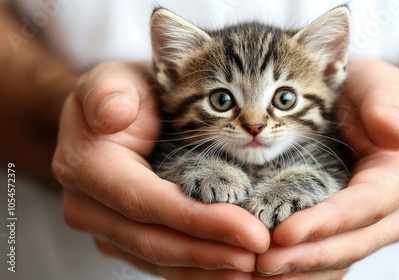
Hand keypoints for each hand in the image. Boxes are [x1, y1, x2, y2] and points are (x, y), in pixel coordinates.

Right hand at [52, 61, 269, 278]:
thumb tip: (112, 114)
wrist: (111, 118)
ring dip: (209, 266)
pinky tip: (231, 267)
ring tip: (255, 266)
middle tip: (262, 253)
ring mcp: (107, 228)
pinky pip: (163, 261)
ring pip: (160, 260)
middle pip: (156, 242)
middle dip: (212, 251)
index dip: (201, 222)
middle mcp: (90, 208)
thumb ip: (106, 90)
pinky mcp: (125, 238)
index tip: (252, 231)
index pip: (149, 203)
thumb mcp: (112, 79)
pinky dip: (198, 267)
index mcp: (88, 169)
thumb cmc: (121, 94)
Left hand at [254, 59, 398, 277]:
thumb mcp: (382, 84)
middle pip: (350, 243)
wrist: (374, 114)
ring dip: (298, 270)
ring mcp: (371, 225)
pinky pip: (328, 259)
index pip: (365, 205)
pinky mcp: (350, 231)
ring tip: (255, 272)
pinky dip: (299, 269)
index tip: (284, 233)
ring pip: (337, 259)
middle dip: (305, 256)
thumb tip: (397, 134)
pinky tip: (268, 271)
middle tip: (259, 263)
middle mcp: (391, 210)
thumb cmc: (371, 96)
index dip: (326, 222)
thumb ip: (390, 102)